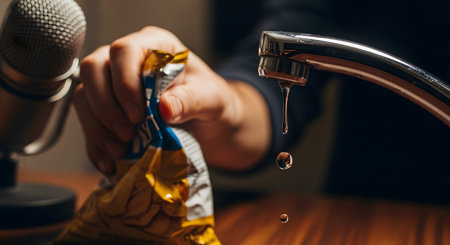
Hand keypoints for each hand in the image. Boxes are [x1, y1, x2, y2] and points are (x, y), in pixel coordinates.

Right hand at [73, 26, 270, 174]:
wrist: (210, 124)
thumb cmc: (211, 102)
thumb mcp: (212, 100)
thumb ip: (192, 100)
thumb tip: (165, 108)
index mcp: (155, 46)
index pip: (124, 51)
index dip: (124, 82)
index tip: (139, 115)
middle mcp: (128, 60)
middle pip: (94, 69)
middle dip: (106, 106)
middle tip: (128, 134)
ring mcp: (113, 84)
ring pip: (85, 96)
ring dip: (97, 127)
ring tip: (119, 151)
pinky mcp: (108, 109)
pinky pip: (88, 122)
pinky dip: (95, 144)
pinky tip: (108, 162)